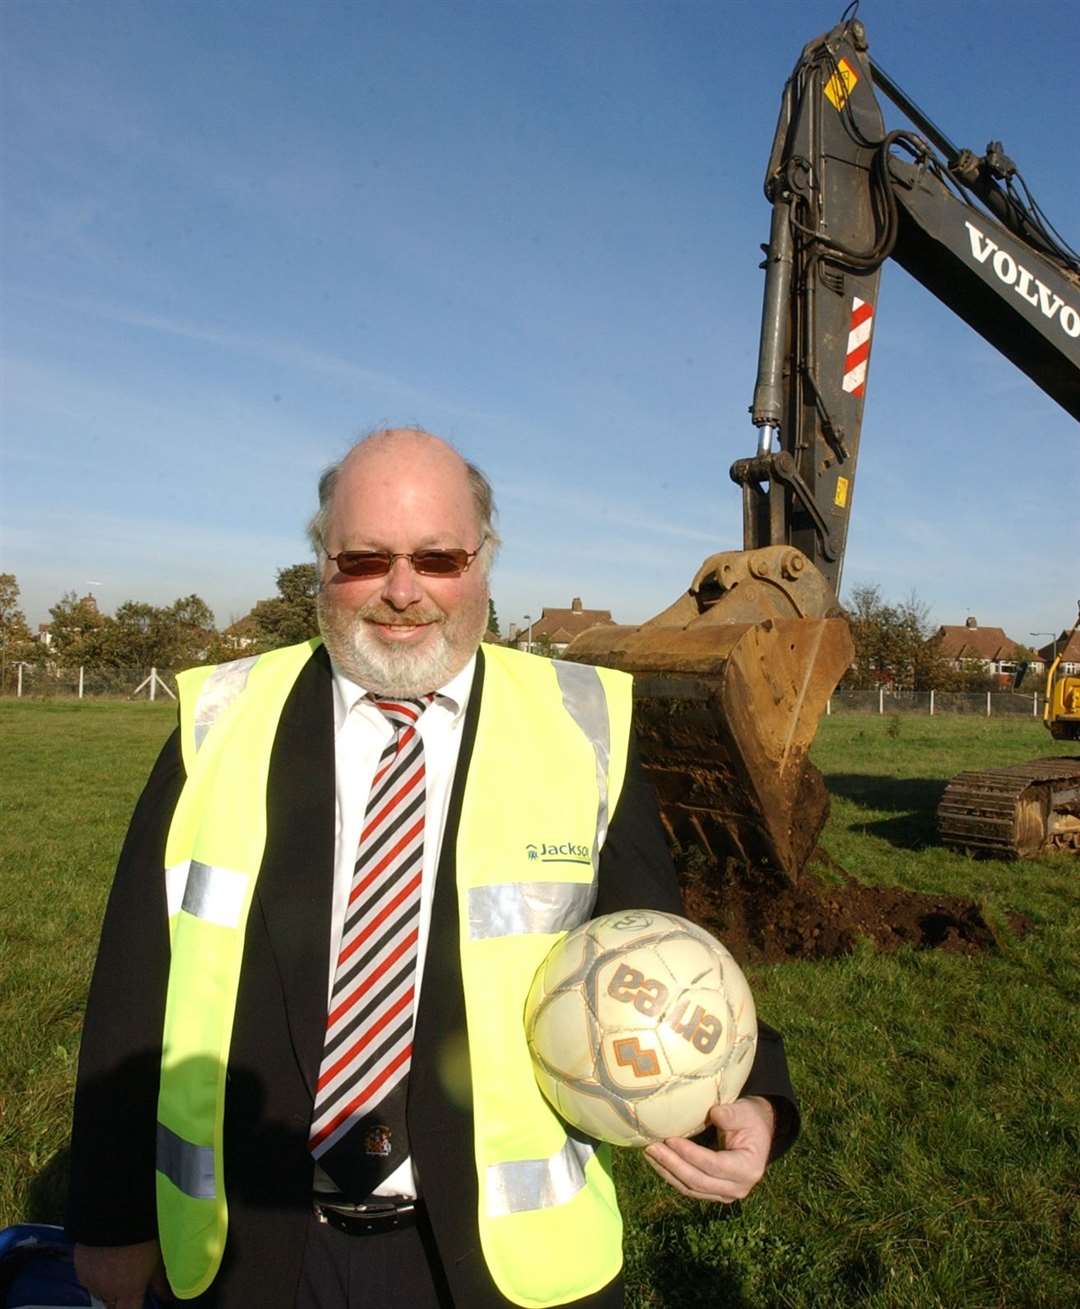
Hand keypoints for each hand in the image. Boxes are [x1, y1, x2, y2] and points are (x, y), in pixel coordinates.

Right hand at [74, 1240, 169, 1307]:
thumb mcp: (157, 1257)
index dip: (134, 1308)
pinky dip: (96, 1273)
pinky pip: (89, 1279)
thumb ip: (159, 1282)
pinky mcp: (79, 1268)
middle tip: (131, 1281)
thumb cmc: (141, 1232)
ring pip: (100, 1292)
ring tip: (119, 1264)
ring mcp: (91, 1281)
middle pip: (112, 1305)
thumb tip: (167, 1296)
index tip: (138, 1301)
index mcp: (129, 1291)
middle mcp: (107, 1291)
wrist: (114, 1212)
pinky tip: (106, 1257)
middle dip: (121, 1299)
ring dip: (108, 1286)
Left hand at [644, 1095, 774, 1202]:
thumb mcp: (745, 1112)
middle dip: (672, 1165)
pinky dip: (672, 1176)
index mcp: (748, 1169)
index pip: (714, 1165)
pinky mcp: (713, 1193)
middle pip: (698, 1181)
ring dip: (667, 1172)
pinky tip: (657, 1161)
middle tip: (651, 1148)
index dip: (690, 1154)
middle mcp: (737, 1188)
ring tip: (648, 1154)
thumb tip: (714, 1113)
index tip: (670, 1139)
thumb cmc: (750, 1119)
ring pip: (690, 1188)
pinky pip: (689, 1187)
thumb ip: (731, 1114)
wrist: (757, 1133)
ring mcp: (725, 1194)